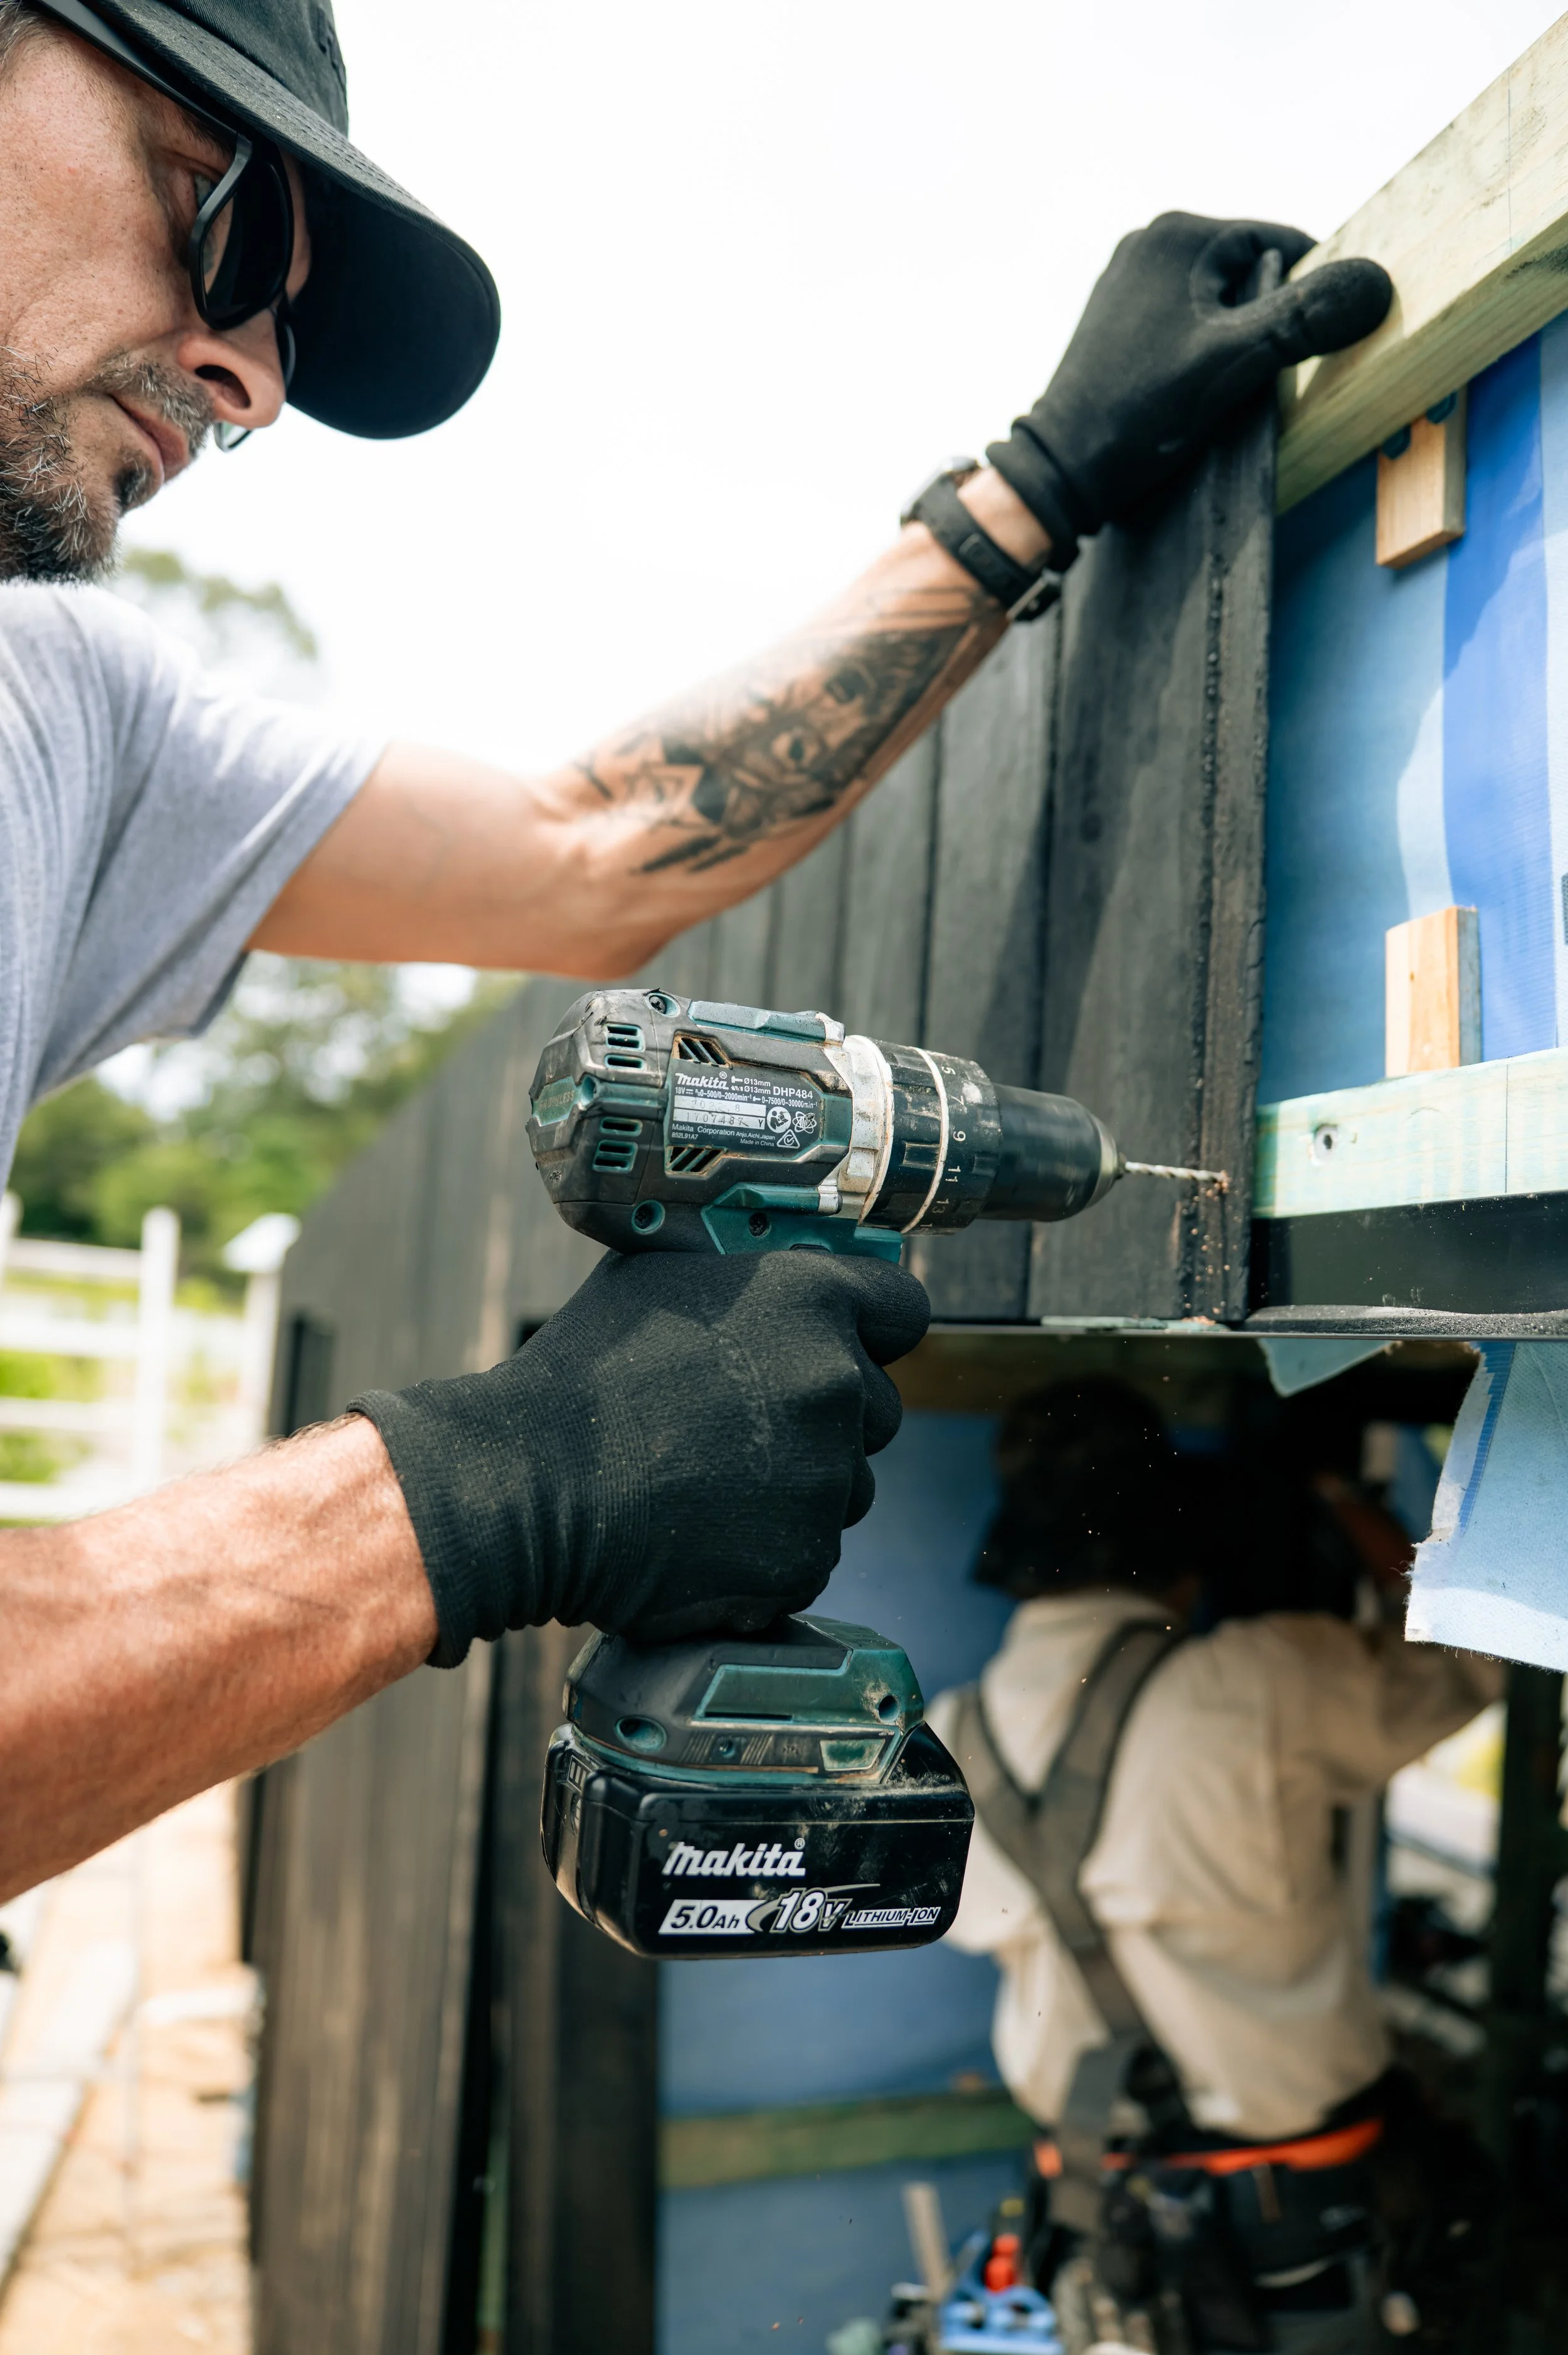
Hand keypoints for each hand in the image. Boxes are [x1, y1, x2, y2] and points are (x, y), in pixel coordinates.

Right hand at [351, 1250, 929, 1659]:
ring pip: (844, 1483)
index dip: (871, 1326)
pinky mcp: (804, 1557)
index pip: (903, 1308)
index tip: (846, 1341)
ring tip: (711, 1478)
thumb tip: (776, 1265)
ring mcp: (826, 1478)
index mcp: (811, 1302)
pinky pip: (810, 1549)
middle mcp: (835, 1385)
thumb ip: (743, 1272)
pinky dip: (770, 1546)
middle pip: (874, 1406)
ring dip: (799, 1484)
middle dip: (825, 1415)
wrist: (531, 1485)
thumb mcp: (660, 1276)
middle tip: (746, 1423)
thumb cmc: (582, 1376)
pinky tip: (707, 1527)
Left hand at [988, 212, 1392, 559]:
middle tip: (1265, 373)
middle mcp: (1150, 242)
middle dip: (1270, 317)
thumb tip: (1376, 283)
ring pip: (1219, 298)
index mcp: (1181, 234)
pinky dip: (1205, 345)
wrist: (1062, 470)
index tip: (1323, 339)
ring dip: (1239, 336)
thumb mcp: (1238, 361)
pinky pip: (1186, 318)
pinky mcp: (1118, 316)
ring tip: (1227, 383)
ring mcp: (1129, 278)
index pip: (1283, 243)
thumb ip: (1307, 319)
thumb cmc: (1142, 413)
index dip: (1313, 291)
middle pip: (1250, 271)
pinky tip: (1198, 385)